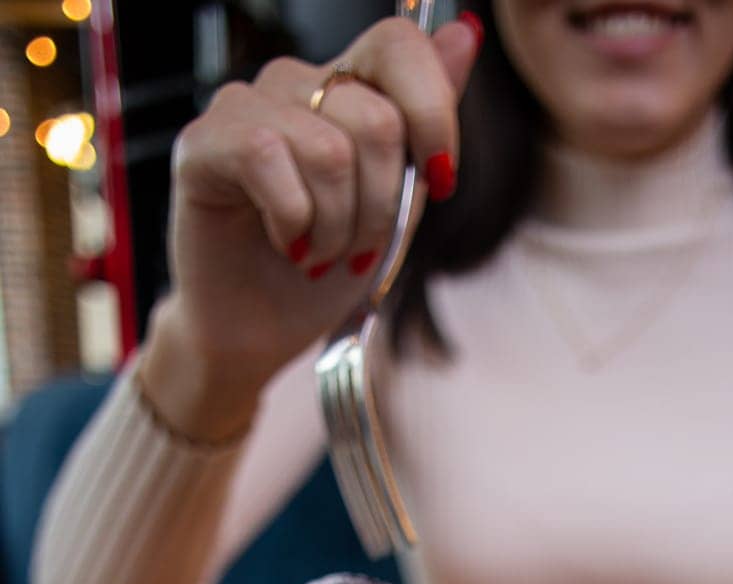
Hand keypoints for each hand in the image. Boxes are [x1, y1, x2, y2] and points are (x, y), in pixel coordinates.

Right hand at [141, 14, 481, 431]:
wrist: (262, 334)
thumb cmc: (325, 274)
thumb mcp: (399, 206)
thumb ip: (427, 125)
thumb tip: (464, 35)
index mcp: (346, 89)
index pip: (398, 45)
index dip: (433, 112)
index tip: (439, 181)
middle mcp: (295, 84)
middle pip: (376, 120)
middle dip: (381, 207)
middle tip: (355, 245)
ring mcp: (245, 106)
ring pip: (330, 151)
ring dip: (336, 227)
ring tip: (317, 251)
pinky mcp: (203, 143)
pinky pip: (268, 159)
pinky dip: (292, 221)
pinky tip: (283, 241)